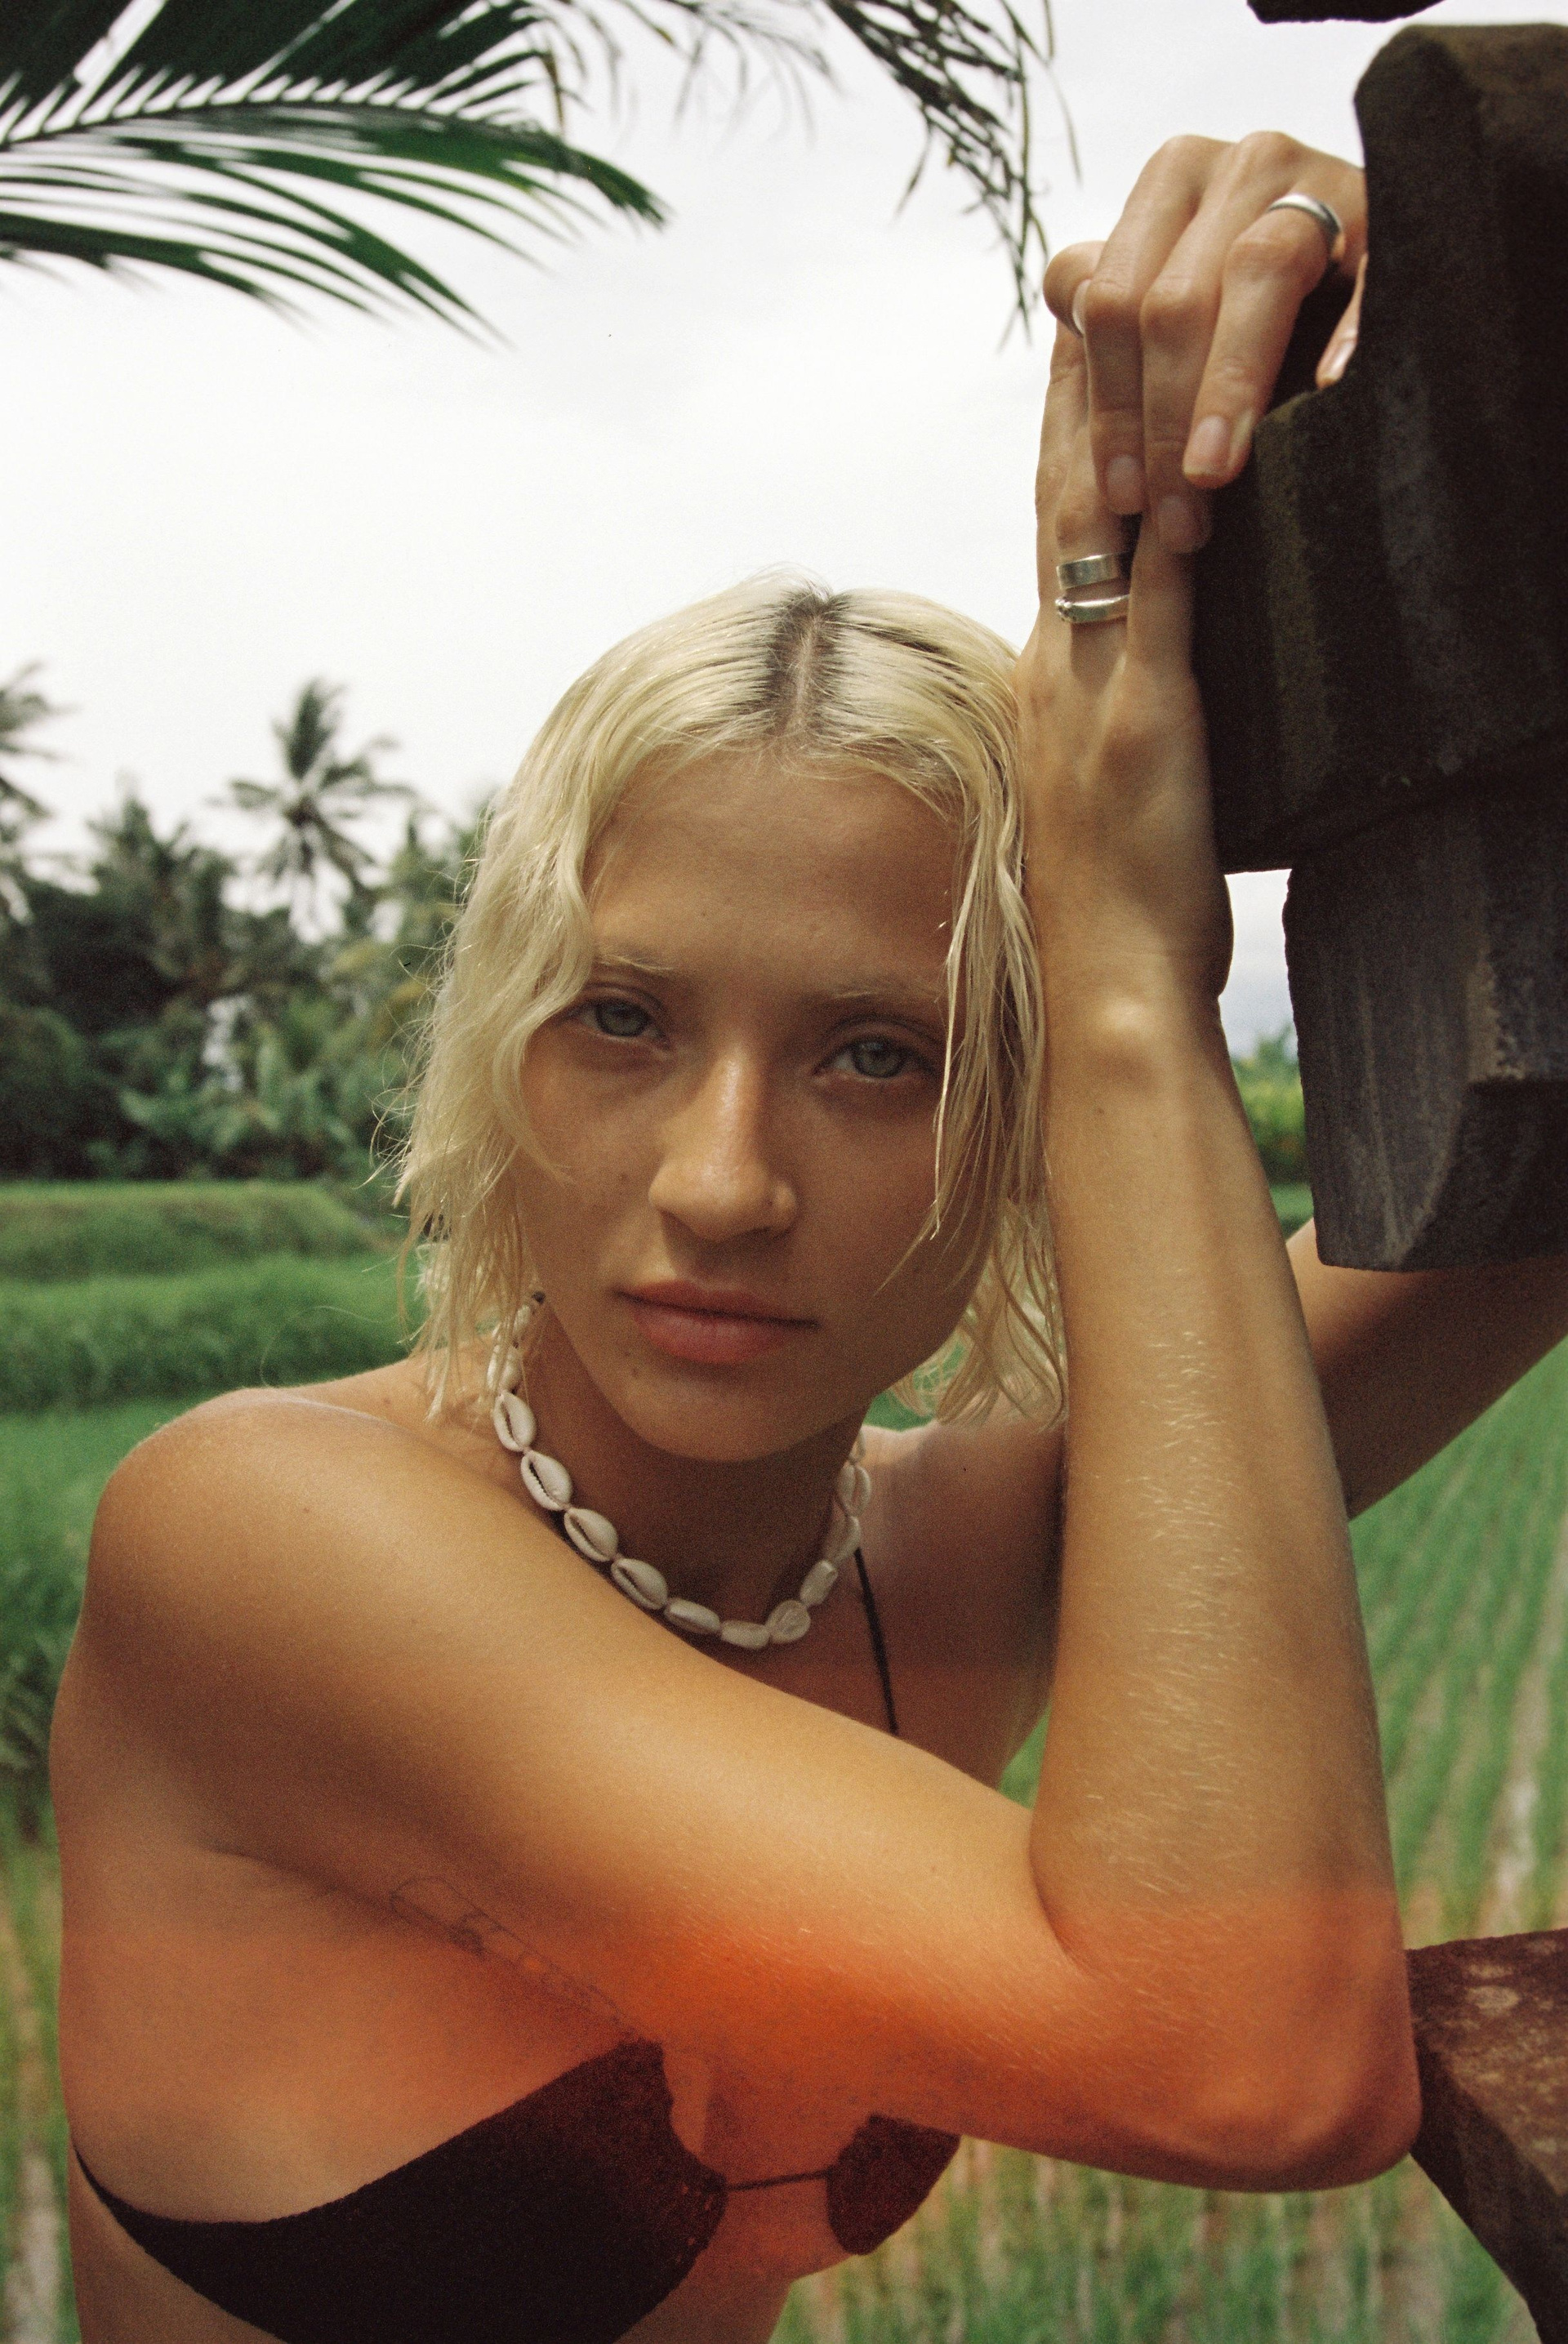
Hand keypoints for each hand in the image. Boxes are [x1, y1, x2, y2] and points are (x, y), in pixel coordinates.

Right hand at [1015, 322, 1232, 1015]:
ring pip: (1092, 532)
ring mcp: (1094, 692)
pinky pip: (1155, 604)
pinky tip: (1191, 458)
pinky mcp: (1146, 723)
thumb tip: (1128, 681)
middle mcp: (1056, 672)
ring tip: (1120, 321)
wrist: (1107, 990)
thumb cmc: (1115, 916)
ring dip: (1105, 421)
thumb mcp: (1105, 798)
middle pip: (1058, 503)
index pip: (1050, 535)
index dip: (1057, 436)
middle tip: (1081, 290)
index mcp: (1046, 685)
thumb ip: (1110, 723)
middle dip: (1070, 391)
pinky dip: (1170, 528)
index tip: (1069, 353)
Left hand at [1042, 134, 1365, 552]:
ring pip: (1255, 273)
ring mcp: (1319, 181)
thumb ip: (1113, 302)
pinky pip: (1369, 271)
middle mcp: (1240, 166)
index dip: (1111, 405)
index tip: (1121, 495)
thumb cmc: (1245, 316)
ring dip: (1230, 385)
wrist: (1371, 283)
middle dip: (1165, 421)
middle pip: (1175, 299)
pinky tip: (1327, 387)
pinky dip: (1348, 328)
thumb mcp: (1166, 298)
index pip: (1114, 298)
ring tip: (1214, 474)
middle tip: (1174, 518)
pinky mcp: (1391, 214)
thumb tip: (1070, 301)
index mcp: (1173, 181)